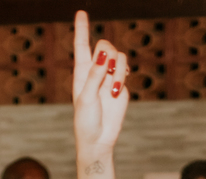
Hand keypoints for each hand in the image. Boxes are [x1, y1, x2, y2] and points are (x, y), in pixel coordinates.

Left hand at [71, 11, 128, 155]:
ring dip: (117, 69)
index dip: (82, 29)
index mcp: (81, 72)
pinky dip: (123, 75)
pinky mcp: (121, 85)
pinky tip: (118, 88)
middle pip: (104, 46)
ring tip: (113, 88)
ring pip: (118, 57)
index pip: (81, 46)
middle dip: (107, 53)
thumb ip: (94, 76)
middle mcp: (95, 71)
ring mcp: (109, 77)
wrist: (99, 138)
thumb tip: (103, 56)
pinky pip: (125, 69)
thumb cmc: (86, 121)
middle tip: (106, 70)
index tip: (81, 12)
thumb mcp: (86, 98)